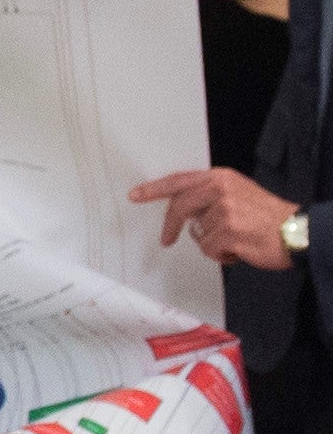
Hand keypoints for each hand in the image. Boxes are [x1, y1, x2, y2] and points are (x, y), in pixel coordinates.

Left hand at [129, 166, 297, 269]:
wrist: (297, 231)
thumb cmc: (269, 216)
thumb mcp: (239, 193)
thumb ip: (210, 196)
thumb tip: (184, 210)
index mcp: (220, 178)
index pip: (179, 180)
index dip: (154, 189)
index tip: (135, 195)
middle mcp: (220, 190)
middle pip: (180, 207)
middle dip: (171, 226)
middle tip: (166, 239)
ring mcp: (224, 211)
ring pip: (198, 233)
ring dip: (213, 242)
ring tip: (236, 240)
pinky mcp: (229, 232)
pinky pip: (209, 249)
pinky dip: (222, 255)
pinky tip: (239, 250)